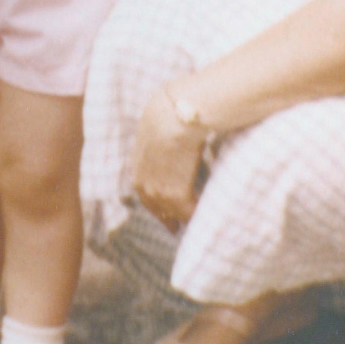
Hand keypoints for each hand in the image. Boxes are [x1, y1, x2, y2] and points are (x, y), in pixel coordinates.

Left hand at [132, 86, 207, 229]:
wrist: (173, 117)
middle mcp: (144, 186)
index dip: (157, 204)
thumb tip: (171, 141)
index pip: (145, 195)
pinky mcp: (177, 197)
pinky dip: (200, 214)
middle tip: (177, 228)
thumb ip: (157, 143)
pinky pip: (190, 213)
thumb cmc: (169, 115)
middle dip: (169, 218)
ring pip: (175, 214)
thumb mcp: (153, 130)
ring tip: (198, 221)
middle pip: (158, 210)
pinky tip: (208, 214)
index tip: (165, 213)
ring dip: (186, 217)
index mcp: (136, 170)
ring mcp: (159, 193)